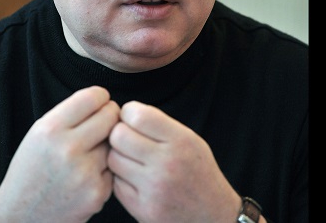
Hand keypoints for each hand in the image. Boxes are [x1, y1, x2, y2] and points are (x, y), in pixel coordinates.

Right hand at [0, 86, 119, 222]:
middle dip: (109, 117)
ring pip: (115, 143)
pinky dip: (106, 170)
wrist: (23, 215)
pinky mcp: (97, 193)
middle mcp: (68, 149)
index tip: (99, 103)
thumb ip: (69, 114)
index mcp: (50, 130)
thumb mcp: (38, 134)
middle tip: (102, 125)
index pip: (92, 97)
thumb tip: (103, 100)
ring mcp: (85, 173)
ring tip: (88, 153)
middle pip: (111, 116)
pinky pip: (114, 169)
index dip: (100, 98)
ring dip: (108, 145)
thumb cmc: (32, 170)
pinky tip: (87, 175)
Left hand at [108, 101, 241, 221]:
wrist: (212, 214)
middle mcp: (168, 164)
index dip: (128, 113)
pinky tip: (136, 180)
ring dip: (118, 157)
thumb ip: (159, 124)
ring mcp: (154, 189)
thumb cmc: (197, 171)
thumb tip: (124, 113)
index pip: (137, 116)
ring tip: (133, 160)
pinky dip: (121, 179)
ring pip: (113, 159)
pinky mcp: (143, 209)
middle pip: (118, 136)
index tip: (131, 118)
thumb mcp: (190, 140)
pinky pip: (115, 184)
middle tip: (128, 139)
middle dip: (119, 134)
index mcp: (182, 141)